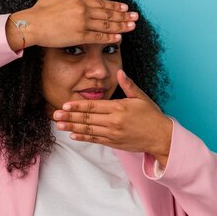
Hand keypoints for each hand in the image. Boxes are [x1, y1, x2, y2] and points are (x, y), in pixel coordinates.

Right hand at [7, 0, 138, 48]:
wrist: (31, 25)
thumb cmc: (39, 11)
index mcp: (78, 0)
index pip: (101, 3)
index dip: (114, 6)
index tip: (125, 8)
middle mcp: (82, 10)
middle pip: (107, 14)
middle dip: (123, 16)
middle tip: (135, 17)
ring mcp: (82, 23)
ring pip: (106, 25)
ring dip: (121, 26)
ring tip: (132, 26)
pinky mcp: (79, 36)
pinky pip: (98, 37)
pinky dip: (109, 38)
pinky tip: (119, 38)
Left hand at [51, 69, 172, 165]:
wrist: (161, 137)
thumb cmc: (152, 115)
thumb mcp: (141, 97)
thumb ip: (128, 85)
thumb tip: (119, 72)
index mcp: (119, 108)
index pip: (93, 105)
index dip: (77, 105)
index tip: (64, 104)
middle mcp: (114, 121)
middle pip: (87, 118)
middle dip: (70, 116)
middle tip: (55, 115)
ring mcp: (113, 134)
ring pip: (88, 130)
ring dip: (72, 126)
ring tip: (59, 125)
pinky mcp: (114, 143)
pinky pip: (95, 140)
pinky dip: (83, 137)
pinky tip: (73, 134)